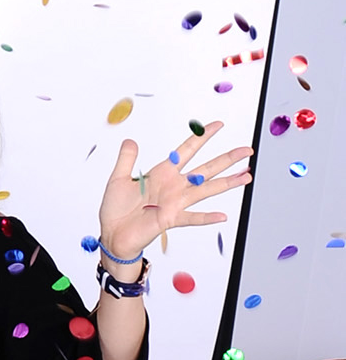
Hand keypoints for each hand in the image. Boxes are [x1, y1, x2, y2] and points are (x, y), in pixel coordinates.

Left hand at [96, 121, 247, 261]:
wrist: (112, 235)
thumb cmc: (116, 209)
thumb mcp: (118, 179)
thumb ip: (126, 159)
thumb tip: (130, 140)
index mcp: (163, 173)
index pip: (188, 149)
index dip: (203, 136)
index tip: (218, 125)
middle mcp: (174, 186)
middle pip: (207, 168)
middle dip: (228, 158)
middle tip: (247, 150)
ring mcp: (175, 202)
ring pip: (207, 189)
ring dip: (228, 182)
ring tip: (247, 175)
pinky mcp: (170, 219)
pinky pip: (192, 218)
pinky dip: (206, 217)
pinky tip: (222, 216)